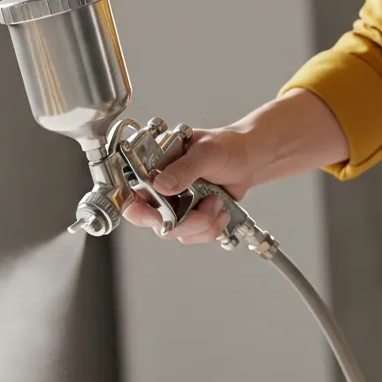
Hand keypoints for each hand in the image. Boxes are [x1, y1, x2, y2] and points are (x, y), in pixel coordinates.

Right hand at [122, 88, 348, 243]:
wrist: (250, 159)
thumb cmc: (227, 146)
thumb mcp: (206, 151)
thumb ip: (184, 168)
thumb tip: (162, 185)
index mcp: (153, 165)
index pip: (130, 191)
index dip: (136, 208)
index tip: (155, 216)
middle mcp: (159, 186)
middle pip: (152, 220)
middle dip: (182, 221)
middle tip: (203, 209)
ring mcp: (174, 204)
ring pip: (174, 231)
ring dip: (201, 223)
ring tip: (216, 202)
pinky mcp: (189, 217)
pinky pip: (192, 235)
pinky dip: (210, 228)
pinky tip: (219, 210)